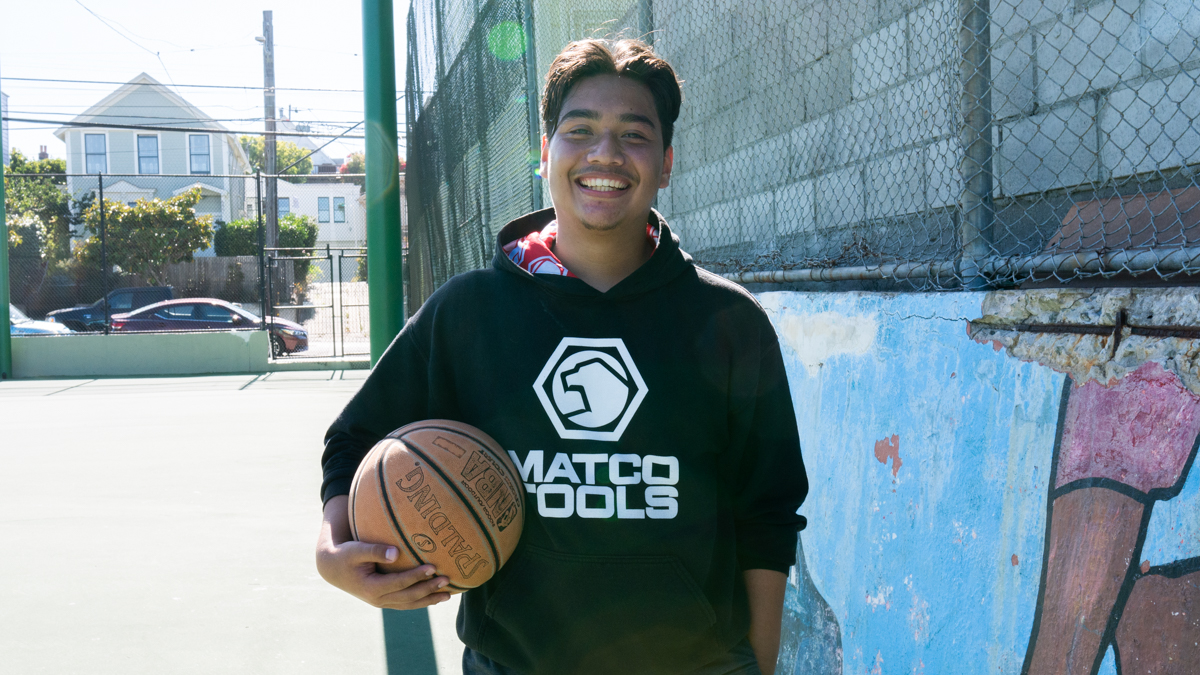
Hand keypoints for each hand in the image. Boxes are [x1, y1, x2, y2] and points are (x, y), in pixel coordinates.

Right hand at [316, 495, 451, 609]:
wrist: (333, 569)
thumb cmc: (346, 555)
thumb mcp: (356, 550)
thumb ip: (375, 551)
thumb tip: (395, 553)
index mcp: (372, 588)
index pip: (399, 583)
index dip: (417, 576)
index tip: (433, 567)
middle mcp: (378, 599)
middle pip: (408, 597)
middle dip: (429, 590)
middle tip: (447, 581)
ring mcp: (381, 602)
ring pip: (409, 604)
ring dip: (429, 600)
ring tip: (448, 595)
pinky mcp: (384, 600)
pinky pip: (405, 603)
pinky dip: (420, 601)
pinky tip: (434, 597)